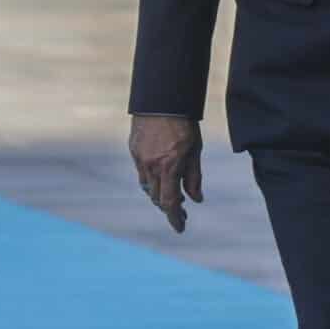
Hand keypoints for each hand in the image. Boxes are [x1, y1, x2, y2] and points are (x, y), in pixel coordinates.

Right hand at [128, 115, 202, 233]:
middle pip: (157, 198)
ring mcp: (140, 159)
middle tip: (182, 214)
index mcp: (169, 167)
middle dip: (169, 208)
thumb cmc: (184, 125)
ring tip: (173, 198)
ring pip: (147, 187)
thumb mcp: (195, 151)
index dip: (175, 218)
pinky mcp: (133, 152)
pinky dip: (151, 181)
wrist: (162, 101)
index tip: (180, 228)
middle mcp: (151, 166)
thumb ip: (194, 177)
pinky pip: (142, 173)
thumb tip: (196, 200)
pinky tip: (160, 180)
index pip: (170, 202)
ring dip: (159, 195)